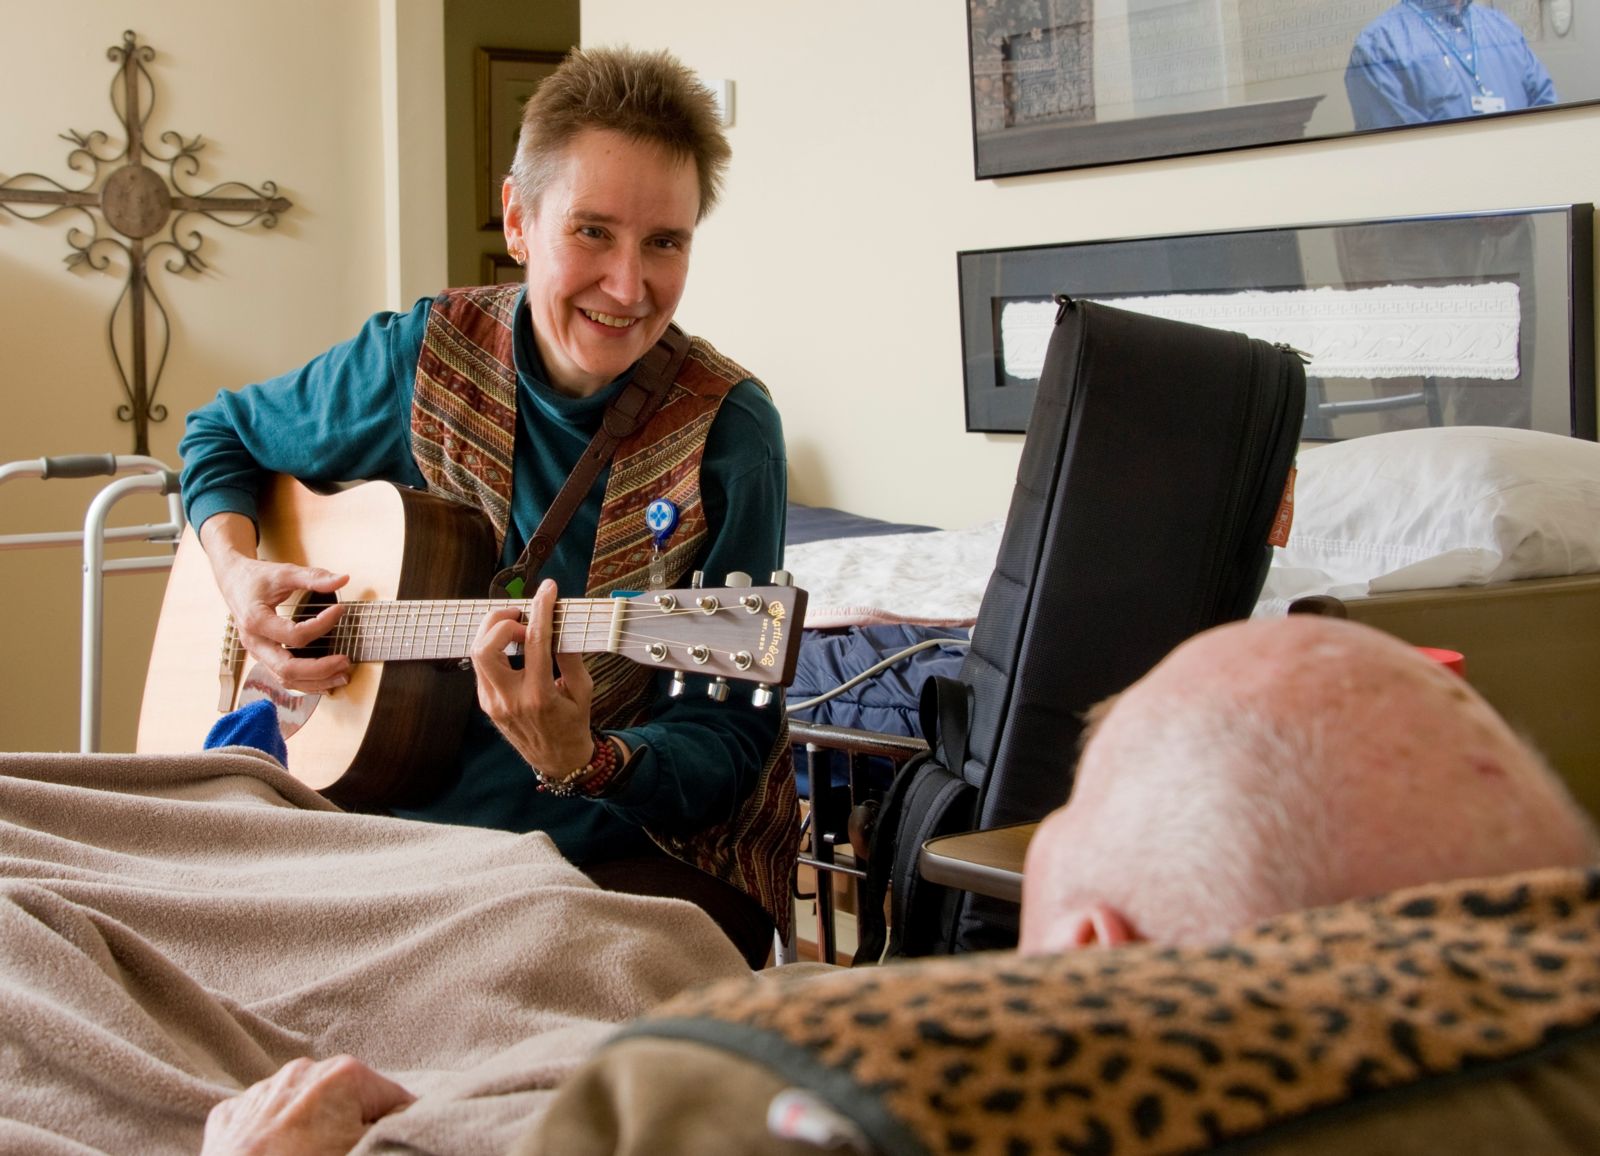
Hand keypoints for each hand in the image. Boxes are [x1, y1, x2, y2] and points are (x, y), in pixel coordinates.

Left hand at [201, 1055, 413, 1155]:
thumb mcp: (364, 1153)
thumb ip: (393, 1133)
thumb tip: (402, 1126)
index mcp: (346, 1074)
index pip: (395, 1100)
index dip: (396, 1130)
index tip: (387, 1150)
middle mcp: (305, 1069)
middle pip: (348, 1101)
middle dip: (351, 1128)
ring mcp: (262, 1090)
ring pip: (304, 1108)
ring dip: (311, 1131)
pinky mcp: (230, 1114)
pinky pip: (264, 1120)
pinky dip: (273, 1139)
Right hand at [202, 513, 350, 693]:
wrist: (234, 582)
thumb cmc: (256, 577)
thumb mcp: (284, 572)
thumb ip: (313, 577)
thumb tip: (344, 579)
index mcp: (255, 621)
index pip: (295, 635)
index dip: (322, 625)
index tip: (340, 609)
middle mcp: (254, 643)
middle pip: (287, 669)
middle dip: (320, 669)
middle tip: (346, 661)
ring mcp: (257, 653)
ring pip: (285, 679)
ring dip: (316, 682)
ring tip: (343, 676)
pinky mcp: (264, 657)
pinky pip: (284, 677)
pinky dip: (307, 682)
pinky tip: (327, 679)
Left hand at [473, 578, 595, 776]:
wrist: (557, 760)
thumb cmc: (573, 724)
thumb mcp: (583, 690)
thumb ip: (570, 656)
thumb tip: (559, 623)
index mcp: (539, 696)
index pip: (535, 642)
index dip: (541, 609)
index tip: (548, 590)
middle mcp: (510, 699)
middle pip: (486, 648)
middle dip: (501, 621)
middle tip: (522, 617)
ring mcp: (493, 703)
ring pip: (477, 654)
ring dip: (494, 633)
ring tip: (518, 631)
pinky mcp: (486, 704)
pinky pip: (482, 667)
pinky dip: (495, 649)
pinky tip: (514, 648)